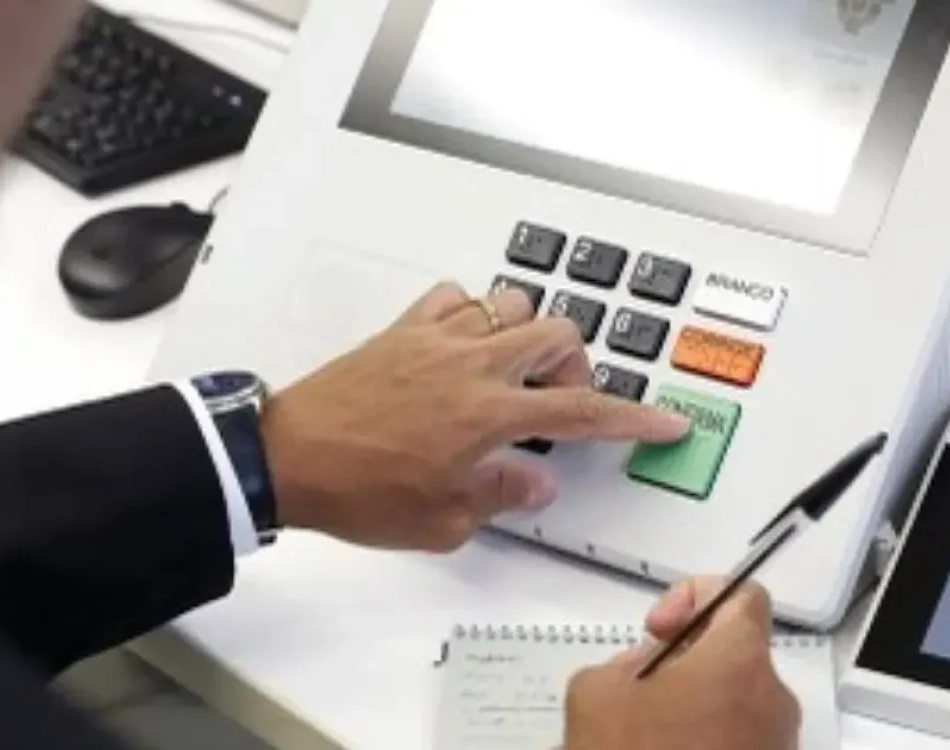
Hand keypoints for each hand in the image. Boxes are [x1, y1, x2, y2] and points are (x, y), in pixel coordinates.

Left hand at [260, 281, 689, 550]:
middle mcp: (470, 365)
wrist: (287, 458)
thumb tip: (534, 485)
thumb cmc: (357, 491)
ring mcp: (436, 339)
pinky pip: (452, 297)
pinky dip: (471, 313)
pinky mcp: (403, 329)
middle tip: (561, 398)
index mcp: (488, 415)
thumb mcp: (442, 521)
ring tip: (514, 368)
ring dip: (526, 332)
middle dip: (576, 365)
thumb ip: (500, 496)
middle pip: (558, 334)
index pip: (582, 412)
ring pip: (511, 302)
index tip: (662, 420)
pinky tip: (462, 344)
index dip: (632, 417)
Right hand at [564, 577, 800, 749]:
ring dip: (695, 707)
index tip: (659, 632)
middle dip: (687, 662)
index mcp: (739, 663)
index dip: (697, 596)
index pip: (745, 596)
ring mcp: (777, 749)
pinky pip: (740, 743)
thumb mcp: (594, 692)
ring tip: (645, 734)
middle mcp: (774, 702)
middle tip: (641, 689)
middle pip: (737, 655)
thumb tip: (649, 669)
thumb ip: (625, 661)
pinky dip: (707, 742)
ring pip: (737, 704)